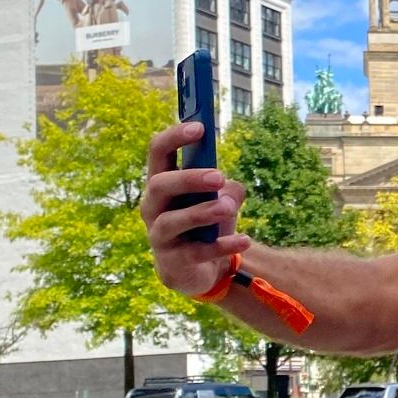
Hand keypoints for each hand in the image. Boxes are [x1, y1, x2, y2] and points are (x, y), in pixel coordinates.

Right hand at [141, 123, 251, 297]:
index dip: (174, 137)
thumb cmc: (204, 224)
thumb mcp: (217, 200)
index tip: (200, 127)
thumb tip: (230, 189)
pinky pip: (196, 253)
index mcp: (161, 184)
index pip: (157, 152)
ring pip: (172, 221)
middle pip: (160, 185)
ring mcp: (159, 236)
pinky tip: (244, 240)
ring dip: (201, 212)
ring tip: (228, 208)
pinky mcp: (173, 263)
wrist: (199, 270)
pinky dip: (222, 246)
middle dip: (188, 178)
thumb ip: (227, 189)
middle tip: (218, 176)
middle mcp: (153, 207)